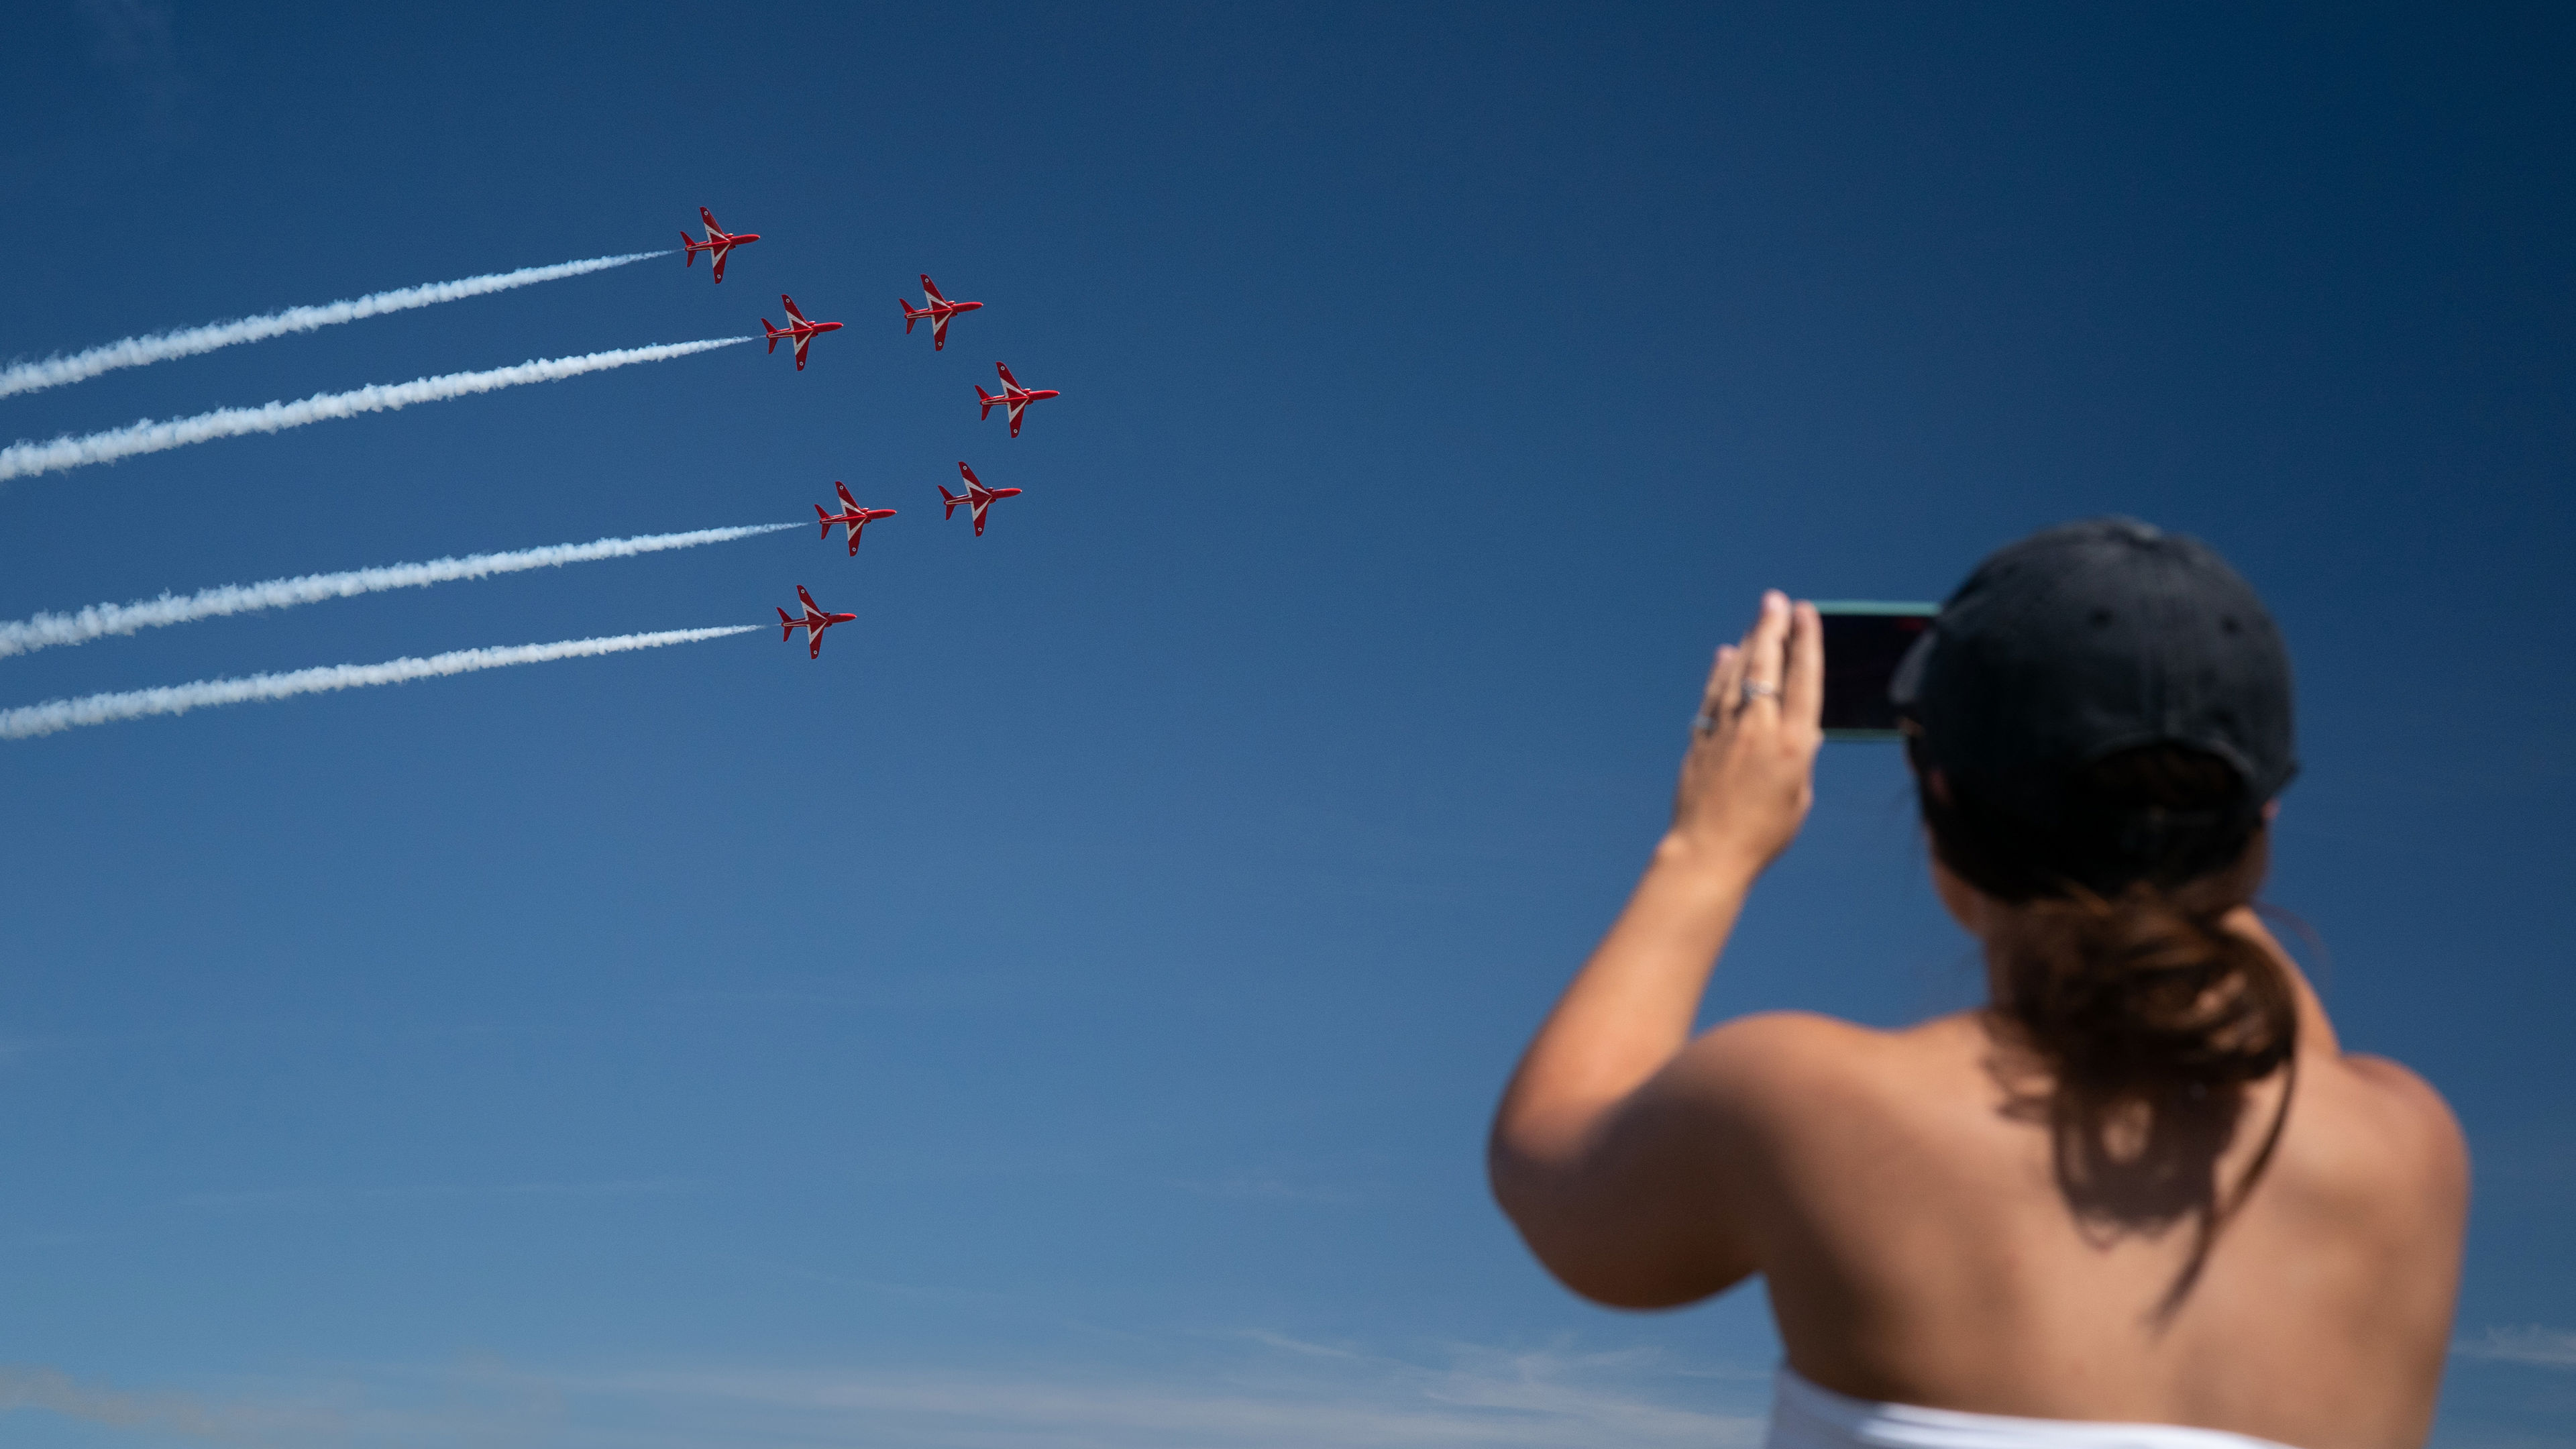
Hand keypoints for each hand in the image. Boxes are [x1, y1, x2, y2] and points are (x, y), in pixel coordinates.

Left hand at [1670, 591, 1822, 873]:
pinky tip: (1727, 655)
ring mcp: (1726, 730)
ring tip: (1758, 619)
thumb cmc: (1763, 833)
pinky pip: (1713, 695)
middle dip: (1772, 627)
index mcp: (1793, 743)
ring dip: (1749, 642)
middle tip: (1775, 600)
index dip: (1805, 641)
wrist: (1708, 852)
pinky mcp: (1701, 739)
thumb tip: (1804, 729)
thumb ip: (1801, 757)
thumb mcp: (1798, 795)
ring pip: (1738, 674)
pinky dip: (1720, 672)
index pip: (1802, 678)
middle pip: (1767, 664)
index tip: (1806, 613)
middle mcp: (1759, 728)